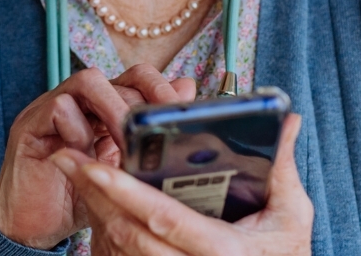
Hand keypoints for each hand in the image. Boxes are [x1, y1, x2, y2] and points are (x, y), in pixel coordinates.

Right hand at [0, 66, 196, 248]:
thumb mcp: (121, 172)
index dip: (159, 88)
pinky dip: (80, 130)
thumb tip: (184, 95)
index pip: (133, 77)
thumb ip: (147, 139)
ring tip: (127, 142)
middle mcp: (74, 102)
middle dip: (141, 102)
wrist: (31, 227)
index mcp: (98, 110)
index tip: (178, 112)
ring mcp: (49, 110)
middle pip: (115, 75)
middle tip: (155, 132)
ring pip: (88, 81)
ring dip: (115, 109)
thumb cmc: (77, 198)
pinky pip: (58, 107)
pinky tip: (87, 157)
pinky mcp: (29, 126)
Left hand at [50, 113, 311, 255]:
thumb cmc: (282, 254)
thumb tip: (285, 118)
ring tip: (74, 170)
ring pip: (118, 247)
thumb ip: (282, 168)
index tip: (93, 165)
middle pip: (128, 232)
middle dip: (95, 194)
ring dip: (94, 209)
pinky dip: (103, 230)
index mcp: (223, 251)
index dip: (125, 191)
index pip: (163, 217)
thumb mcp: (291, 215)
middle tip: (68, 157)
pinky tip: (94, 202)